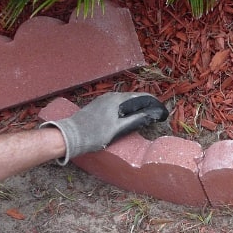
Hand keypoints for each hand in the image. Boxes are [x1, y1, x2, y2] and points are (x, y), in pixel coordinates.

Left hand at [41, 92, 167, 164]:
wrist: (70, 136)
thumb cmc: (95, 134)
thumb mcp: (118, 129)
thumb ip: (137, 119)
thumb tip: (153, 114)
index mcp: (117, 99)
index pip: (142, 96)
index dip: (154, 103)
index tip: (162, 111)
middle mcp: (111, 96)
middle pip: (134, 97)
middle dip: (146, 104)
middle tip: (156, 115)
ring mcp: (103, 100)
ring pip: (125, 101)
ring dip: (136, 107)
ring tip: (145, 116)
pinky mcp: (98, 105)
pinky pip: (117, 104)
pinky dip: (126, 109)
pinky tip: (128, 116)